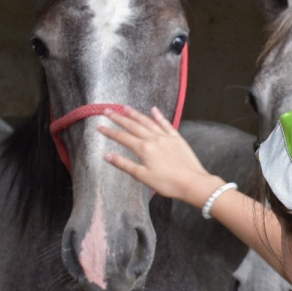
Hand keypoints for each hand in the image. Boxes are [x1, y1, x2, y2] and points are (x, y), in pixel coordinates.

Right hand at [99, 107, 220, 205]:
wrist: (192, 182)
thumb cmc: (167, 183)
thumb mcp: (143, 176)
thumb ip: (124, 164)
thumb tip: (106, 156)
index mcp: (143, 149)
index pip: (122, 137)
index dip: (109, 131)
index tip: (99, 126)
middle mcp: (153, 139)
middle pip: (133, 125)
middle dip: (119, 118)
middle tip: (107, 111)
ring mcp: (166, 137)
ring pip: (147, 121)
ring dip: (135, 114)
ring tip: (125, 107)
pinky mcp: (176, 138)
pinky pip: (165, 123)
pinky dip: (158, 116)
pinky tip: (153, 109)